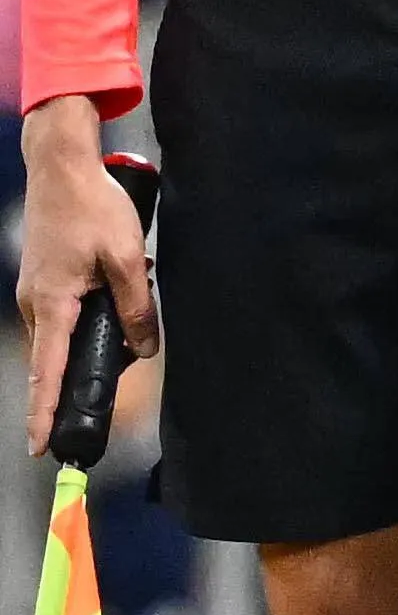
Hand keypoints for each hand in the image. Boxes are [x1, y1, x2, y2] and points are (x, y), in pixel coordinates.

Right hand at [17, 96, 149, 458]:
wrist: (62, 168)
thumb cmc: (94, 208)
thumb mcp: (128, 258)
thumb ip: (137, 306)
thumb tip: (144, 349)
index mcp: (52, 303)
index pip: (47, 371)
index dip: (44, 411)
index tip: (40, 446)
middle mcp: (36, 304)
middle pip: (57, 358)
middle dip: (77, 381)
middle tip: (93, 412)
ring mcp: (37, 293)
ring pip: (65, 335)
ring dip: (90, 343)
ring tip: (118, 336)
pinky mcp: (45, 281)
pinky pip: (65, 315)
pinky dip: (87, 320)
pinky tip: (113, 303)